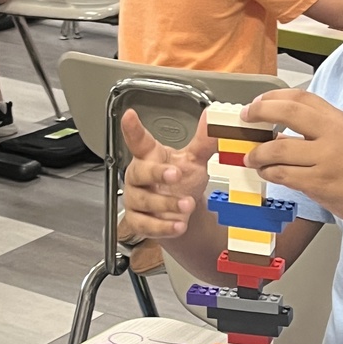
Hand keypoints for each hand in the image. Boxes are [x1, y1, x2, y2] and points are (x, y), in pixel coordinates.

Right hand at [121, 108, 214, 238]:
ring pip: (144, 201)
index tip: (129, 116)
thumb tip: (213, 119)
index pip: (138, 140)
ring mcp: (136, 200)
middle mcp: (139, 177)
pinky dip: (163, 227)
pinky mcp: (138, 221)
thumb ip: (203, 142)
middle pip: (139, 172)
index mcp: (149, 157)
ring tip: (187, 204)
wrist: (183, 212)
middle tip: (176, 174)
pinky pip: (145, 225)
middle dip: (157, 173)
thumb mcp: (194, 160)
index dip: (132, 129)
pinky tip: (178, 225)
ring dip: (166, 203)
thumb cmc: (182, 181)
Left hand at [240, 89, 342, 225]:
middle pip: (288, 112)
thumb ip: (316, 133)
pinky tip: (266, 173)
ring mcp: (325, 159)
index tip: (256, 102)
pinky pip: (285, 175)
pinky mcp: (319, 183)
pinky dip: (270, 173)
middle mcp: (331, 134)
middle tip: (244, 119)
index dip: (273, 97)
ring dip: (259, 153)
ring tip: (251, 158)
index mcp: (337, 119)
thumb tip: (279, 136)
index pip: (301, 97)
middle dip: (259, 112)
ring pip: (279, 149)